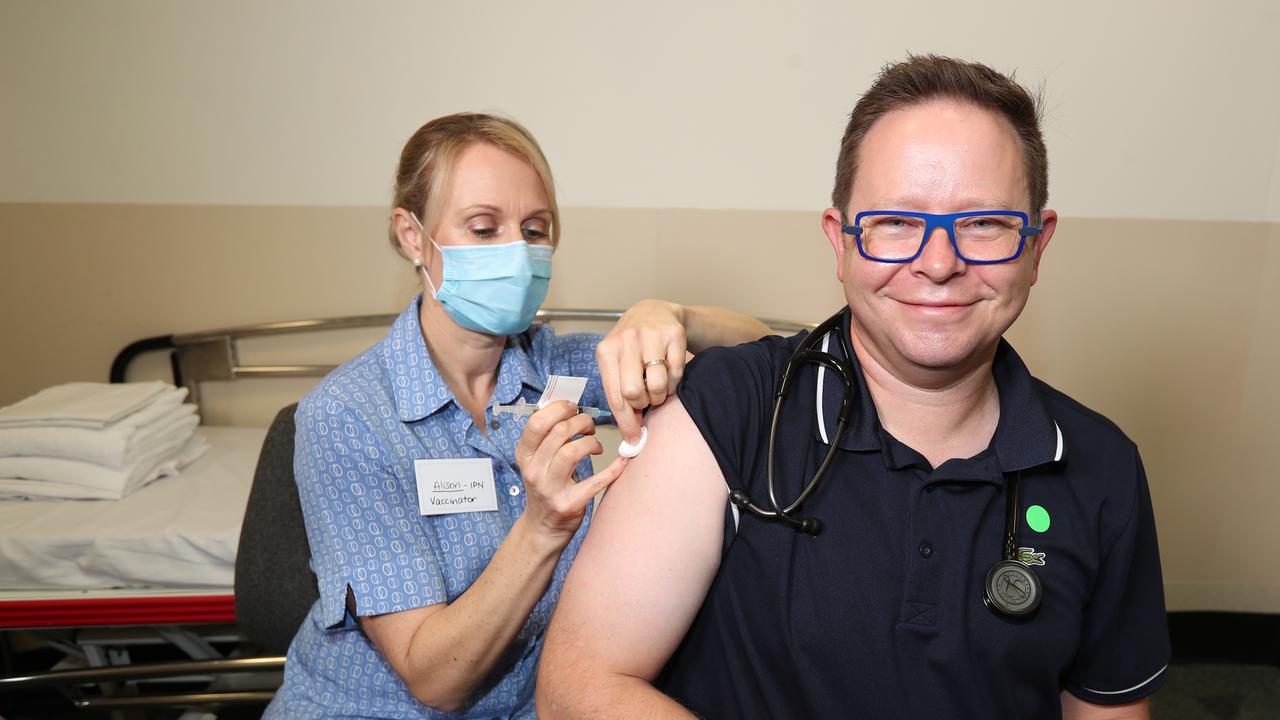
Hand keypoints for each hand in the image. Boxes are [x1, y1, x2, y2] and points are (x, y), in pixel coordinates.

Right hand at [515, 401, 626, 541]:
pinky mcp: (569, 504)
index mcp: (525, 456)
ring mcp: (550, 489)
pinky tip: (621, 461)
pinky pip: (595, 482)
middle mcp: (534, 471)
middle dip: (580, 422)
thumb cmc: (546, 487)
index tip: (573, 408)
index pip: (536, 423)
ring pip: (571, 452)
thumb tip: (570, 409)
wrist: (542, 527)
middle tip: (590, 427)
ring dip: (591, 442)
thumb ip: (548, 438)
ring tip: (596, 445)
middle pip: (558, 433)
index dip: (558, 409)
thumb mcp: (537, 461)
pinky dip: (612, 469)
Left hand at [597, 299, 688, 442]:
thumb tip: (631, 434)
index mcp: (607, 351)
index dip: (625, 422)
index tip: (634, 439)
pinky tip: (668, 373)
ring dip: (660, 395)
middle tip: (646, 399)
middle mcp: (626, 340)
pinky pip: (676, 374)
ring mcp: (650, 335)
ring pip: (657, 385)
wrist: (653, 312)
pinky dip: (674, 382)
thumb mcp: (617, 363)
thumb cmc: (632, 346)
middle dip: (642, 404)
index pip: (614, 396)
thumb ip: (619, 394)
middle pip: (634, 393)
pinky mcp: (673, 334)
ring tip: (657, 387)